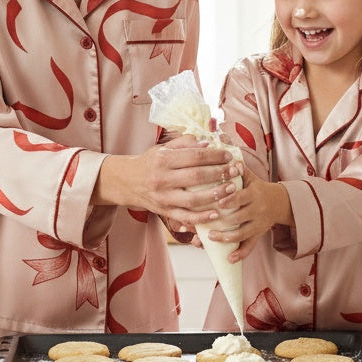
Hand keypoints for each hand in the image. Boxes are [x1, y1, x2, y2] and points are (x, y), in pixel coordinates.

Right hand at [93, 134, 241, 226]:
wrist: (126, 182)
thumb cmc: (150, 162)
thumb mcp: (163, 148)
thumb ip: (185, 143)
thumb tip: (208, 143)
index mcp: (164, 160)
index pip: (194, 156)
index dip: (214, 155)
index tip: (229, 155)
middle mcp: (162, 179)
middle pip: (196, 177)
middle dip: (219, 174)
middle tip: (235, 171)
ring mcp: (163, 197)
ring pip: (192, 199)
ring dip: (214, 196)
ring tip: (231, 190)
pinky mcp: (163, 211)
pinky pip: (184, 217)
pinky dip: (200, 218)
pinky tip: (216, 214)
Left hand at [203, 171, 291, 262]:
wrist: (280, 202)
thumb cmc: (258, 188)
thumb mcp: (252, 178)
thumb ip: (241, 171)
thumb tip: (233, 160)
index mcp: (254, 194)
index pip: (241, 197)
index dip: (230, 201)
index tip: (217, 204)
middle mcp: (257, 210)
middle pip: (240, 218)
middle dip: (223, 223)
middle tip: (206, 225)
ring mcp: (258, 224)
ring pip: (242, 234)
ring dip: (226, 238)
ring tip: (211, 238)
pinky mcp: (258, 234)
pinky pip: (250, 246)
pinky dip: (240, 254)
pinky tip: (229, 259)